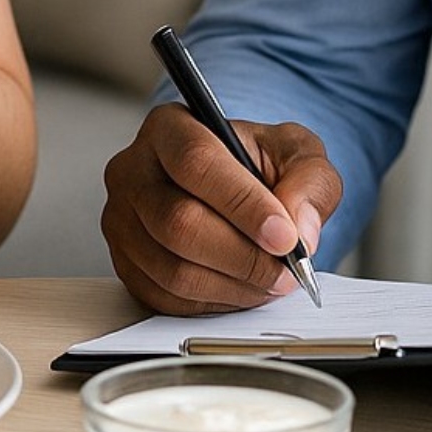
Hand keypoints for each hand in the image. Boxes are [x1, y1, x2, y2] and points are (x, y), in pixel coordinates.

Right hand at [101, 105, 341, 313]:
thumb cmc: (258, 165)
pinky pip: (167, 298)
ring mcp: (121, 221)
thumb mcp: (297, 154)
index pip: (197, 163)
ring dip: (233, 285)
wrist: (233, 189)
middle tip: (286, 271)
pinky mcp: (125, 264)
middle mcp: (133, 171)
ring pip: (172, 269)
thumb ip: (310, 181)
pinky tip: (241, 286)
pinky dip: (214, 303)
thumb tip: (299, 230)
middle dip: (243, 257)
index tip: (285, 236)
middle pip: (178, 223)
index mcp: (169, 128)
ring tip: (270, 280)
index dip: (244, 205)